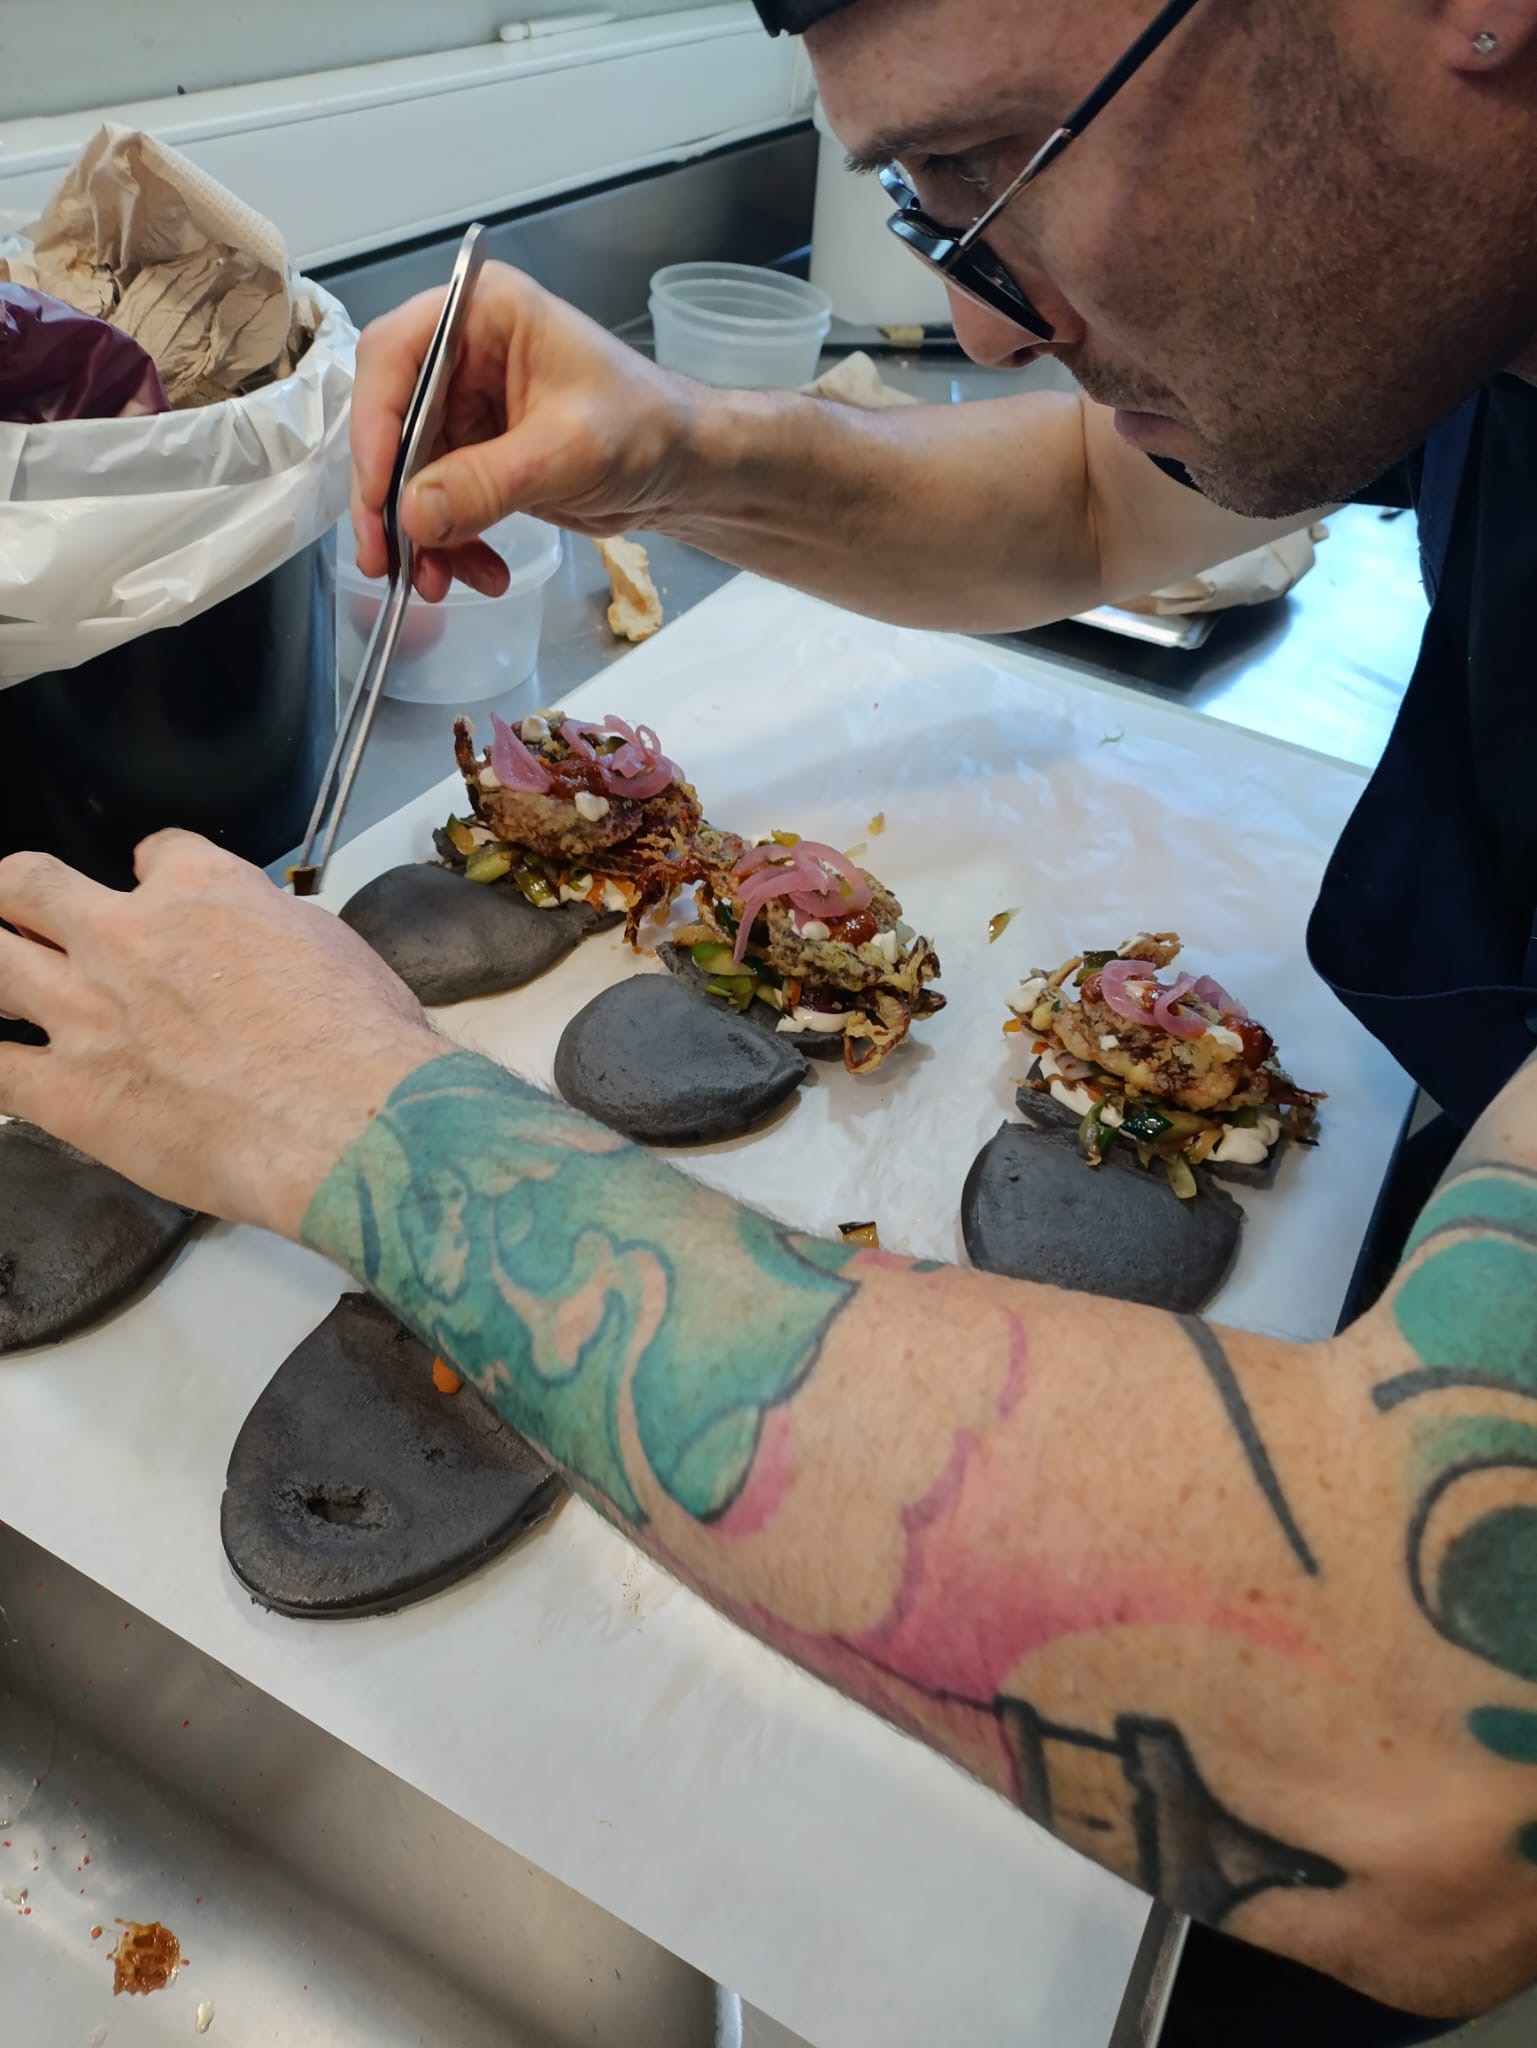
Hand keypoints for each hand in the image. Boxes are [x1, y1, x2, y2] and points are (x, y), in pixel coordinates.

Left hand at [0, 834, 438, 1238]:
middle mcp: (129, 938)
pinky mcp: (71, 1093)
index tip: (150, 886)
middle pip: (29, 884)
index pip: (155, 853)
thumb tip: (262, 944)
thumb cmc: (361, 1046)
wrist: (350, 1121)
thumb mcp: (331, 948)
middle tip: (18, 905)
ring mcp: (88, 1013)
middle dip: (16, 891)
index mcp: (202, 891)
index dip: (152, 870)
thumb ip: (273, 934)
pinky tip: (3, 1069)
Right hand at [351, 261, 699, 602]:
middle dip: (389, 498)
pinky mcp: (475, 456)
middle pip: (389, 420)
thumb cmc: (645, 429)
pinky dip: (449, 543)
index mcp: (482, 313)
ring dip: (418, 534)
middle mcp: (462, 354)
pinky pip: (438, 502)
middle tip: (386, 559)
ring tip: (437, 584)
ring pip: (408, 473)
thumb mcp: (567, 452)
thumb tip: (413, 516)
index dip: (376, 427)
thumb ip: (487, 482)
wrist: (685, 468)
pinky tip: (480, 573)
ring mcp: (466, 407)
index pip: (395, 356)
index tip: (380, 494)